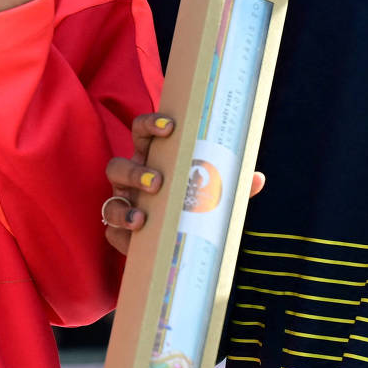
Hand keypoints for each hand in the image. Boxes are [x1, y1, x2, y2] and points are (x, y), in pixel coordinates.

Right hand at [100, 112, 265, 254]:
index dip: (150, 124)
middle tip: (158, 181)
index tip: (170, 127)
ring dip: (123, 208)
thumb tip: (257, 178)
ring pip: (110, 201)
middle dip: (135, 171)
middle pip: (118, 166)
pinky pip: (112, 233)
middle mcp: (131, 180)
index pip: (142, 132)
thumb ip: (230, 185)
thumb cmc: (192, 205)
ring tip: (141, 219)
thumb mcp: (212, 193)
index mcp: (152, 159)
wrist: (179, 242)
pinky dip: (123, 236)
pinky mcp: (119, 232)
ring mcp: (122, 205)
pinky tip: (138, 240)